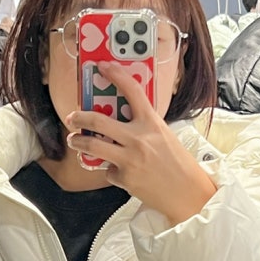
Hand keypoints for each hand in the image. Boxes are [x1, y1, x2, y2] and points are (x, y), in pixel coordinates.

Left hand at [65, 61, 216, 224]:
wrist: (187, 192)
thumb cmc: (178, 164)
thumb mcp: (164, 136)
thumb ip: (143, 126)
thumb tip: (121, 119)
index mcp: (151, 123)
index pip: (132, 91)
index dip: (116, 75)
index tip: (103, 67)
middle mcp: (138, 138)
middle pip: (98, 121)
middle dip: (79, 117)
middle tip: (72, 117)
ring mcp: (129, 159)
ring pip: (92, 146)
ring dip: (78, 142)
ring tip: (75, 141)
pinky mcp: (124, 178)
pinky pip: (108, 171)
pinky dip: (112, 171)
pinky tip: (123, 173)